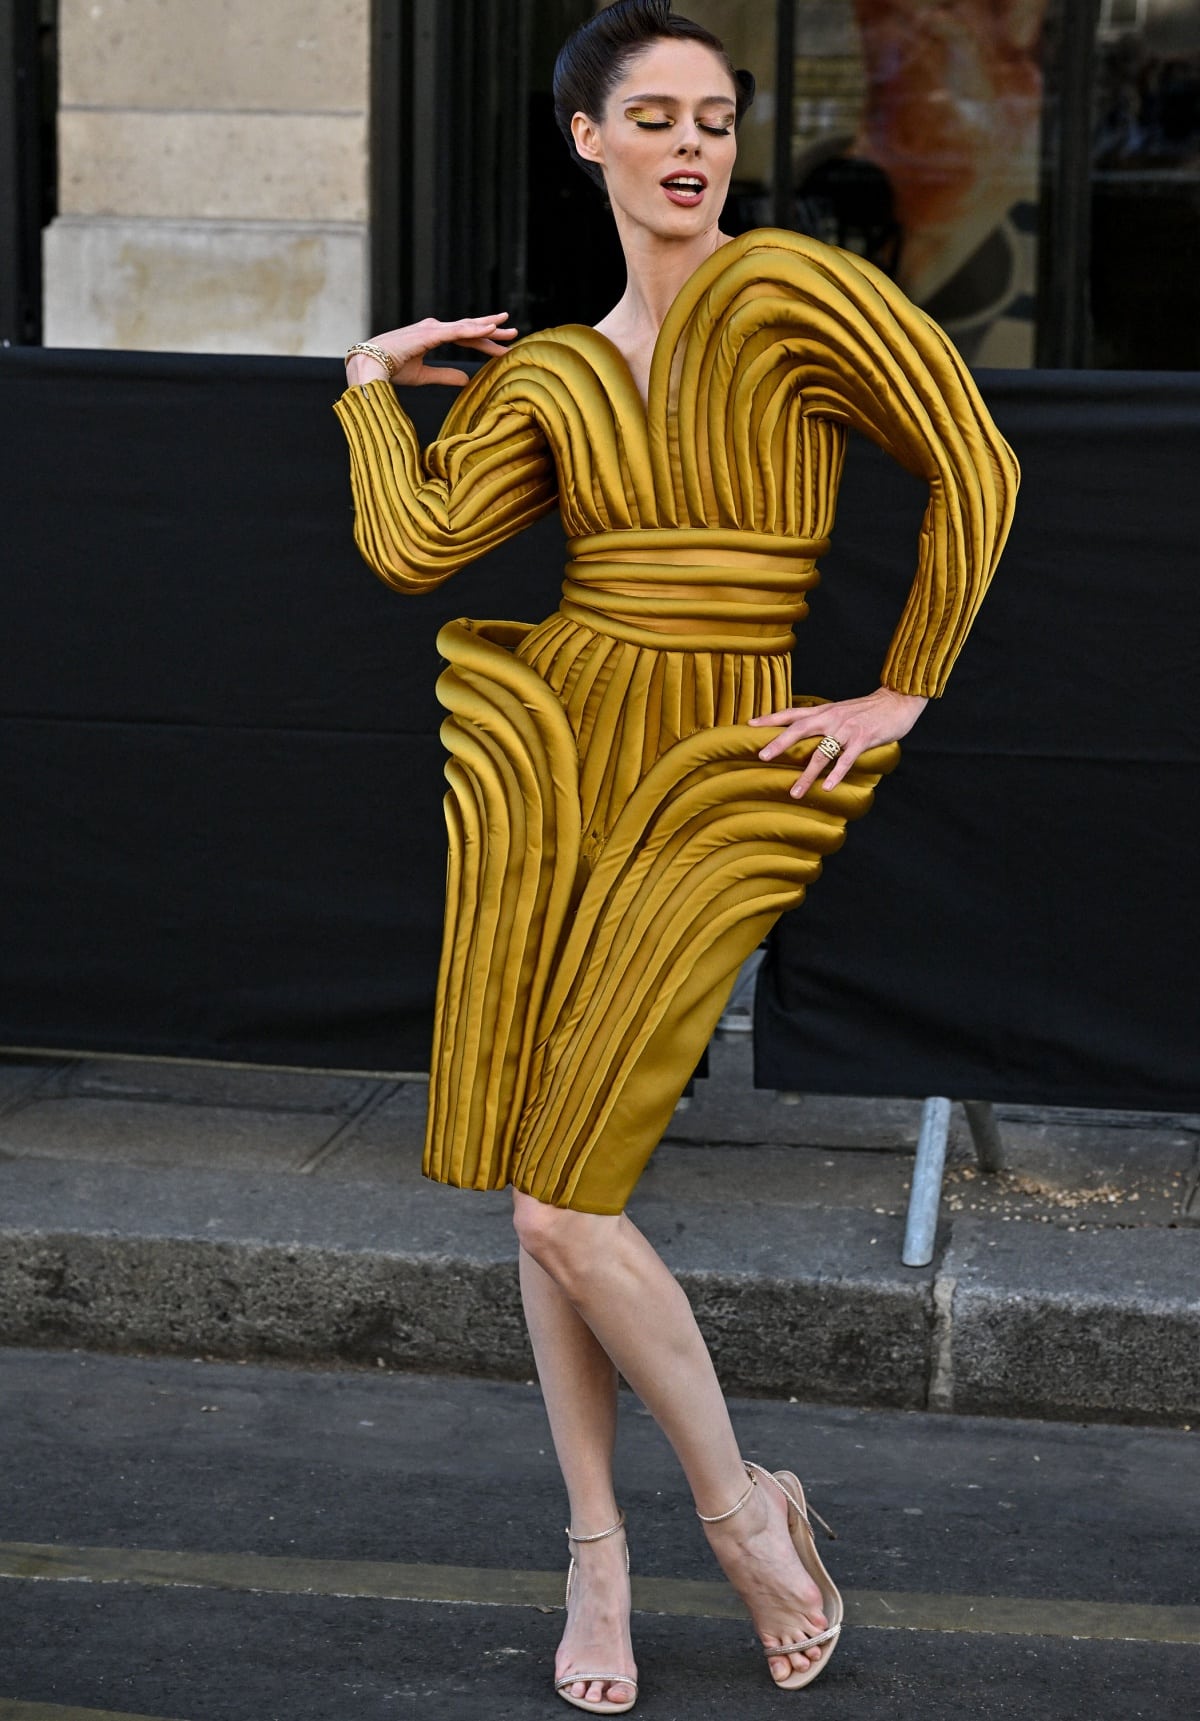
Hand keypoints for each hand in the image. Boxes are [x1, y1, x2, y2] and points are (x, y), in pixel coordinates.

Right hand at [345, 313, 517, 388]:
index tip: (501, 348)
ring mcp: (432, 328)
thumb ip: (445, 376)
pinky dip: (474, 330)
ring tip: (508, 329)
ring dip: (488, 328)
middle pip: (470, 329)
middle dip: (492, 331)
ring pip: (467, 327)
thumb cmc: (390, 368)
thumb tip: (466, 379)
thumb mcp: (424, 375)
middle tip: (513, 334)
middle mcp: (435, 328)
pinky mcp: (429, 333)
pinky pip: (457, 331)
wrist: (370, 364)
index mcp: (433, 335)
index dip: (483, 343)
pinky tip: (489, 330)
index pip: (464, 338)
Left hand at [750, 687, 927, 798]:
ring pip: (822, 752)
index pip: (792, 713)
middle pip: (799, 729)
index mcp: (823, 711)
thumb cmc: (866, 710)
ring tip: (795, 792)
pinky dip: (836, 775)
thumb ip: (820, 720)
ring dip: (807, 774)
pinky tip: (827, 788)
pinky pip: (847, 760)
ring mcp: (846, 729)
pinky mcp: (862, 739)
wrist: (896, 700)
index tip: (750, 724)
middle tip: (761, 756)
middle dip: (780, 743)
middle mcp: (831, 718)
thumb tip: (800, 733)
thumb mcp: (838, 710)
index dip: (770, 718)